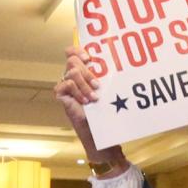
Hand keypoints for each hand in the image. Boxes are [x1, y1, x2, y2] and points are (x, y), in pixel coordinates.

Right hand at [54, 48, 127, 173]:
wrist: (101, 138)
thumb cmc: (109, 115)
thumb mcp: (111, 92)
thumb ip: (110, 77)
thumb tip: (125, 60)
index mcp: (84, 73)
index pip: (72, 53)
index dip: (77, 50)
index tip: (90, 56)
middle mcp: (74, 79)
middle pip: (72, 60)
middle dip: (88, 71)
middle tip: (99, 85)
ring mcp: (67, 89)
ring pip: (70, 72)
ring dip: (85, 83)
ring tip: (94, 97)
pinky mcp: (63, 99)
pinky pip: (64, 85)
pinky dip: (77, 91)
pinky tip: (86, 101)